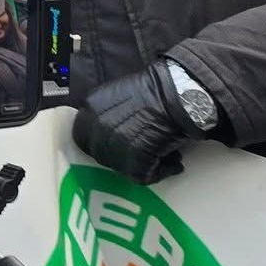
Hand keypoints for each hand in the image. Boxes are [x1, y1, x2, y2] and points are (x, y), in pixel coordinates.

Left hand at [72, 65, 191, 182]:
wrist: (181, 93)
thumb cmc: (158, 89)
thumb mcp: (120, 93)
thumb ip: (108, 112)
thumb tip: (111, 132)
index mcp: (91, 106)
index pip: (83, 135)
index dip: (101, 144)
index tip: (117, 146)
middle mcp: (97, 124)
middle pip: (100, 154)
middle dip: (120, 157)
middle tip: (140, 154)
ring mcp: (115, 142)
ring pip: (120, 167)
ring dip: (140, 166)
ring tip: (162, 158)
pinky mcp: (135, 157)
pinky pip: (142, 175)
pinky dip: (158, 173)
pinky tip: (172, 165)